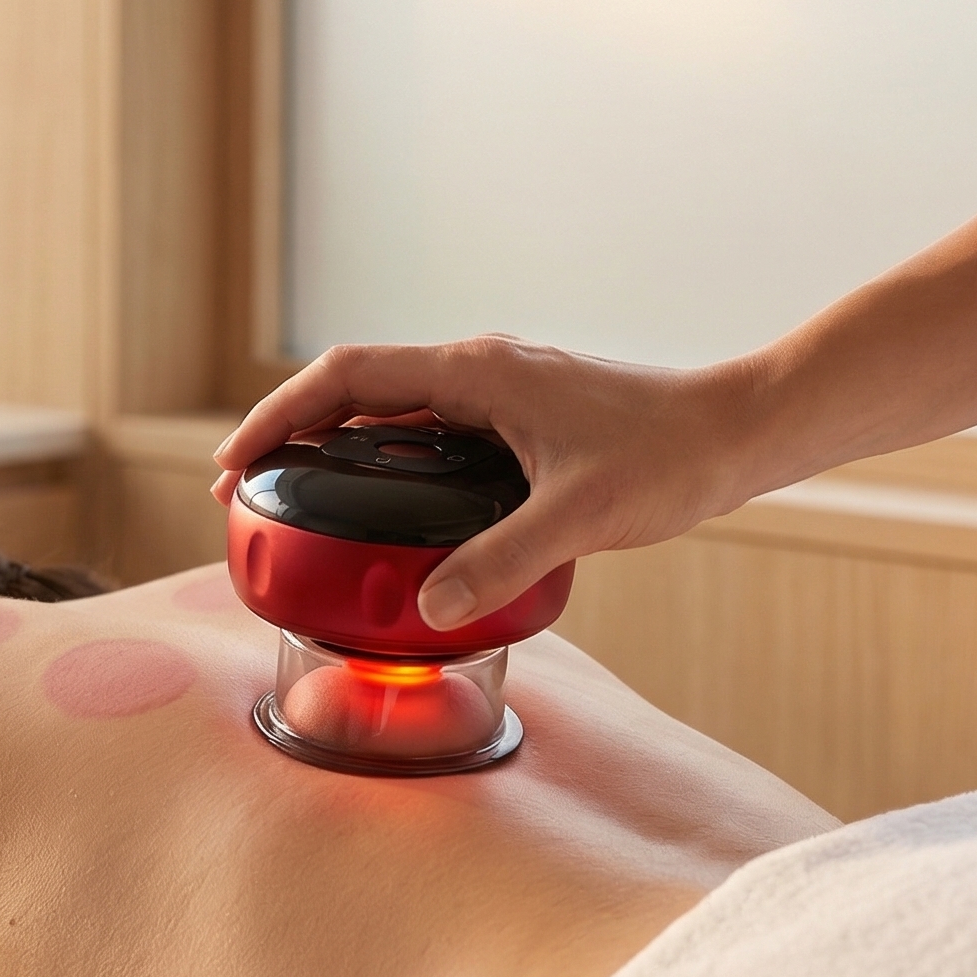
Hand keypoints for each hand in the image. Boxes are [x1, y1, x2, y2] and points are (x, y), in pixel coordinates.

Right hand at [212, 337, 759, 630]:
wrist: (741, 429)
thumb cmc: (671, 455)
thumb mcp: (580, 516)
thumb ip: (500, 561)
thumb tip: (428, 608)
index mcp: (475, 372)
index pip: (345, 377)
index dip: (279, 416)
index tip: (236, 464)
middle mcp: (477, 369)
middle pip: (353, 388)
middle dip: (288, 434)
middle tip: (245, 493)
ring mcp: (497, 388)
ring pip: (388, 407)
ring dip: (332, 444)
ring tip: (293, 498)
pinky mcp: (516, 412)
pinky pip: (424, 426)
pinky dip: (381, 457)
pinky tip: (381, 505)